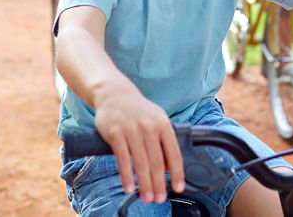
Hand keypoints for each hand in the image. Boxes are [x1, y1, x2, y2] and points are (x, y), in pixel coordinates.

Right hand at [94, 82, 184, 203]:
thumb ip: (164, 141)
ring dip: (145, 184)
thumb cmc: (138, 110)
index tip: (178, 187)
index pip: (174, 153)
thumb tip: (170, 167)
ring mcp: (132, 130)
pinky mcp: (116, 134)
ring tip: (147, 198)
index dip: (177, 172)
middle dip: (159, 183)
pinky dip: (126, 176)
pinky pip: (123, 159)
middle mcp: (149, 127)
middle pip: (157, 162)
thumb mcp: (156, 119)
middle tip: (160, 199)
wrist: (114, 94)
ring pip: (141, 163)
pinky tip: (129, 187)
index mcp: (163, 124)